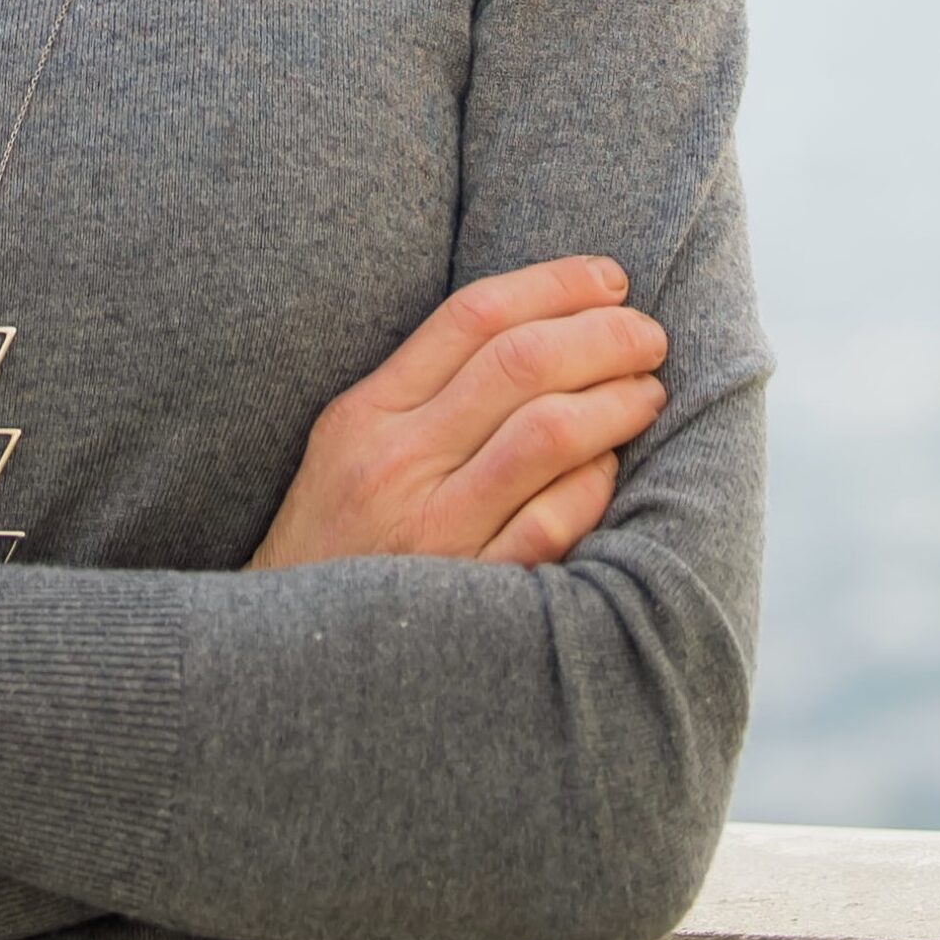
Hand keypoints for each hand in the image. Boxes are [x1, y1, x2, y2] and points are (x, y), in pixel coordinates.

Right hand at [246, 255, 667, 570]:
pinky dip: (597, 483)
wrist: (291, 660)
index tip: (606, 278)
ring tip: (649, 390)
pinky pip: (556, 521)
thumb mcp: (348, 450)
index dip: (551, 285)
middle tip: (649, 333)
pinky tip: (614, 467)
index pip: (470, 317)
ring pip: (548, 433)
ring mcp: (436, 531)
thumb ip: (421, 392)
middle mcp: (396, 463)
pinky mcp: (474, 593)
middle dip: (603, 334)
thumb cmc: (336, 543)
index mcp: (364, 415)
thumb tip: (537, 333)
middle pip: (519, 362)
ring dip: (616, 401)